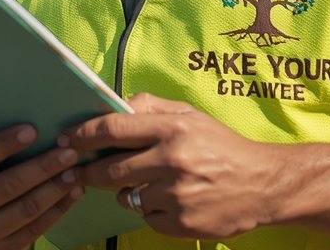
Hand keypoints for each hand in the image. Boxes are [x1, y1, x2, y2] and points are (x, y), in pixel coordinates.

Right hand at [0, 124, 83, 249]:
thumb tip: (21, 122)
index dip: (4, 143)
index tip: (32, 130)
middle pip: (7, 186)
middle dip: (42, 166)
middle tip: (68, 151)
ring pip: (25, 209)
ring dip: (55, 189)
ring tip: (75, 171)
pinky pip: (35, 229)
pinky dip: (58, 210)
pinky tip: (72, 193)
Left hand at [62, 93, 278, 238]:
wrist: (264, 185)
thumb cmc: (222, 146)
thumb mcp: (190, 115)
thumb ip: (151, 107)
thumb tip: (114, 105)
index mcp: (173, 129)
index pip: (113, 129)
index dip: (82, 134)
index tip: (65, 138)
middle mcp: (172, 161)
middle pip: (109, 169)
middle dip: (89, 171)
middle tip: (79, 170)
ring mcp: (177, 195)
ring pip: (126, 196)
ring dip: (125, 191)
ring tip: (146, 183)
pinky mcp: (182, 224)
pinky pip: (146, 217)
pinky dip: (150, 210)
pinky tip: (170, 200)